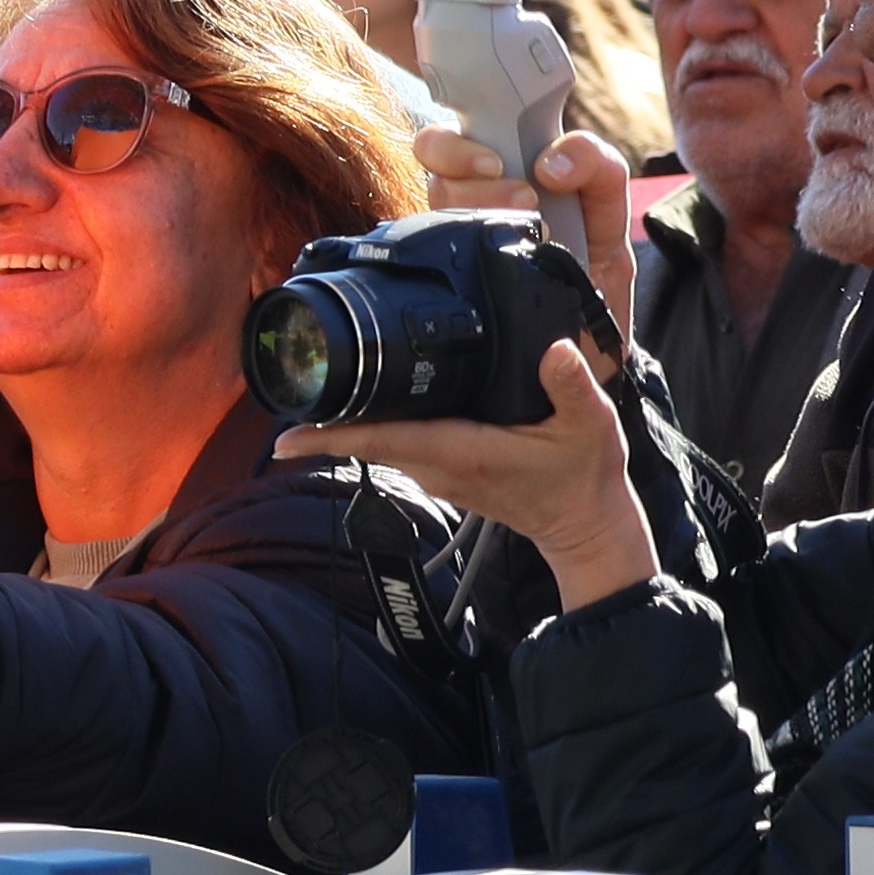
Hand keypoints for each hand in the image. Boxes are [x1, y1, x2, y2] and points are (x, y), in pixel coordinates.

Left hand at [290, 338, 656, 605]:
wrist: (586, 525)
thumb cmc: (583, 477)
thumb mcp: (589, 426)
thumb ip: (572, 386)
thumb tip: (555, 349)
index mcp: (458, 451)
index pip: (381, 441)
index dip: (331, 437)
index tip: (284, 437)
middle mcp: (437, 465)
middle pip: (365, 439)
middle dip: (324, 417)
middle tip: (286, 384)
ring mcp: (437, 471)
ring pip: (378, 442)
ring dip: (345, 420)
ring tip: (312, 386)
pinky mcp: (445, 470)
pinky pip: (397, 445)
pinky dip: (375, 425)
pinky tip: (367, 399)